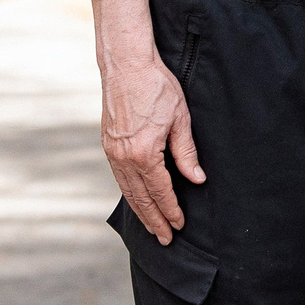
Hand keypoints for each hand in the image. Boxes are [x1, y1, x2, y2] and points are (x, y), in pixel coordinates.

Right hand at [102, 58, 205, 241]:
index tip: (179, 225)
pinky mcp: (108, 144)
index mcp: (144, 153)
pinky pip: (119, 177)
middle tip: (165, 239)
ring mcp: (112, 152)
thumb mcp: (180, 118)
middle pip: (141, 198)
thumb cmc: (156, 86)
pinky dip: (129, 193)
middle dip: (154, 221)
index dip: (171, 210)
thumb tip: (197, 180)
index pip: (161, 191)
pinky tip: (137, 200)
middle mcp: (124, 157)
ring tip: (151, 227)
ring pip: (127, 190)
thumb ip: (187, 153)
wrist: (126, 65)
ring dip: (140, 211)